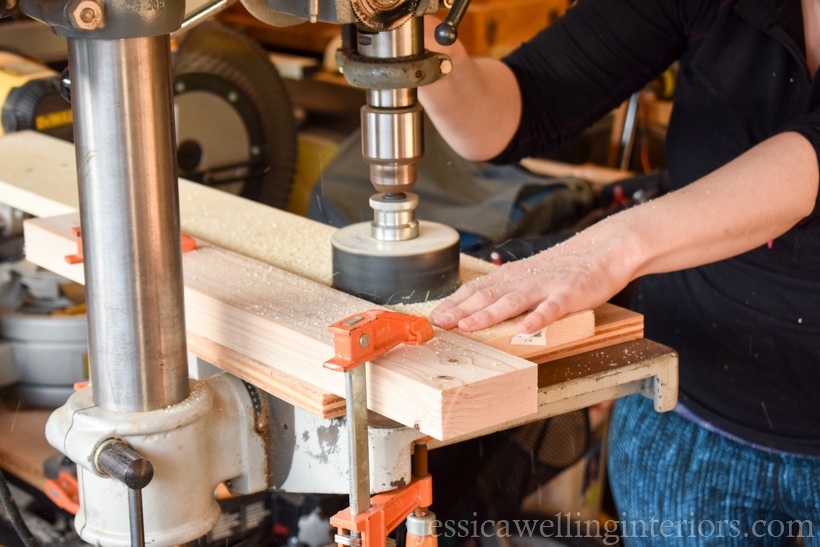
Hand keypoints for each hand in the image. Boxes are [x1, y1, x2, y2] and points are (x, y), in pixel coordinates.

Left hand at [429, 235, 632, 332]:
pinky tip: (525, 330)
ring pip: (513, 301)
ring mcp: (546, 286)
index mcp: (512, 276)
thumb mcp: (530, 276)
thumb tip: (477, 307)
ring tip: (468, 327)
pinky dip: (538, 319)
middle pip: (487, 296)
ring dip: (488, 314)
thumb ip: (506, 290)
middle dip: (460, 311)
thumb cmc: (565, 267)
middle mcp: (524, 280)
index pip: (476, 289)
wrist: (604, 249)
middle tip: (438, 324)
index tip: (433, 317)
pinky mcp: (570, 294)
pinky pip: (552, 308)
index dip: (454, 303)